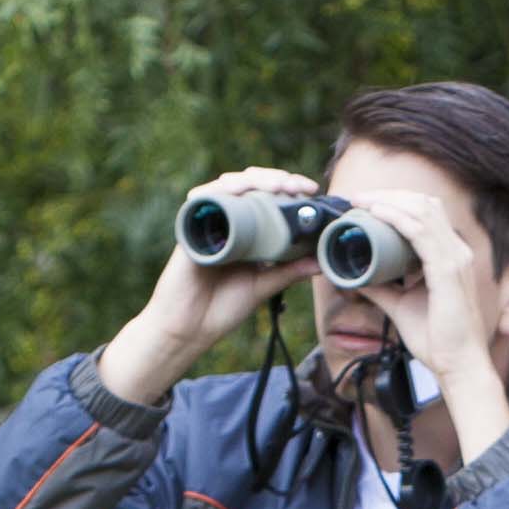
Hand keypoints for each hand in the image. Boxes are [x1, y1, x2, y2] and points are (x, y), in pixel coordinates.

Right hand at [96, 167, 319, 406]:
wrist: (187, 330)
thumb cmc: (221, 309)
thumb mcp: (262, 286)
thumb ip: (289, 272)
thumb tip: (320, 262)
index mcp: (245, 232)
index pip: (267, 198)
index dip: (288, 188)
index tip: (311, 191)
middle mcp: (226, 222)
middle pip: (251, 185)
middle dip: (277, 178)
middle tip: (299, 186)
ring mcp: (208, 222)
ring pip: (230, 185)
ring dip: (255, 179)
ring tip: (278, 185)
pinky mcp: (190, 227)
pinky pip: (204, 198)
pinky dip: (222, 189)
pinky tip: (240, 187)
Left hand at [353, 184, 508, 433]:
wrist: (459, 365)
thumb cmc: (438, 339)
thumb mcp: (401, 305)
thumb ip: (382, 288)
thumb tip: (355, 276)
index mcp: (451, 256)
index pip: (427, 213)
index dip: (397, 202)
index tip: (365, 204)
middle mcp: (457, 251)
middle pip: (424, 204)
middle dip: (389, 195)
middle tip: (358, 198)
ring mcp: (456, 259)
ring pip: (422, 211)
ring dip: (388, 201)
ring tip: (361, 201)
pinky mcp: (448, 271)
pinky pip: (421, 233)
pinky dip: (397, 218)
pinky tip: (377, 214)